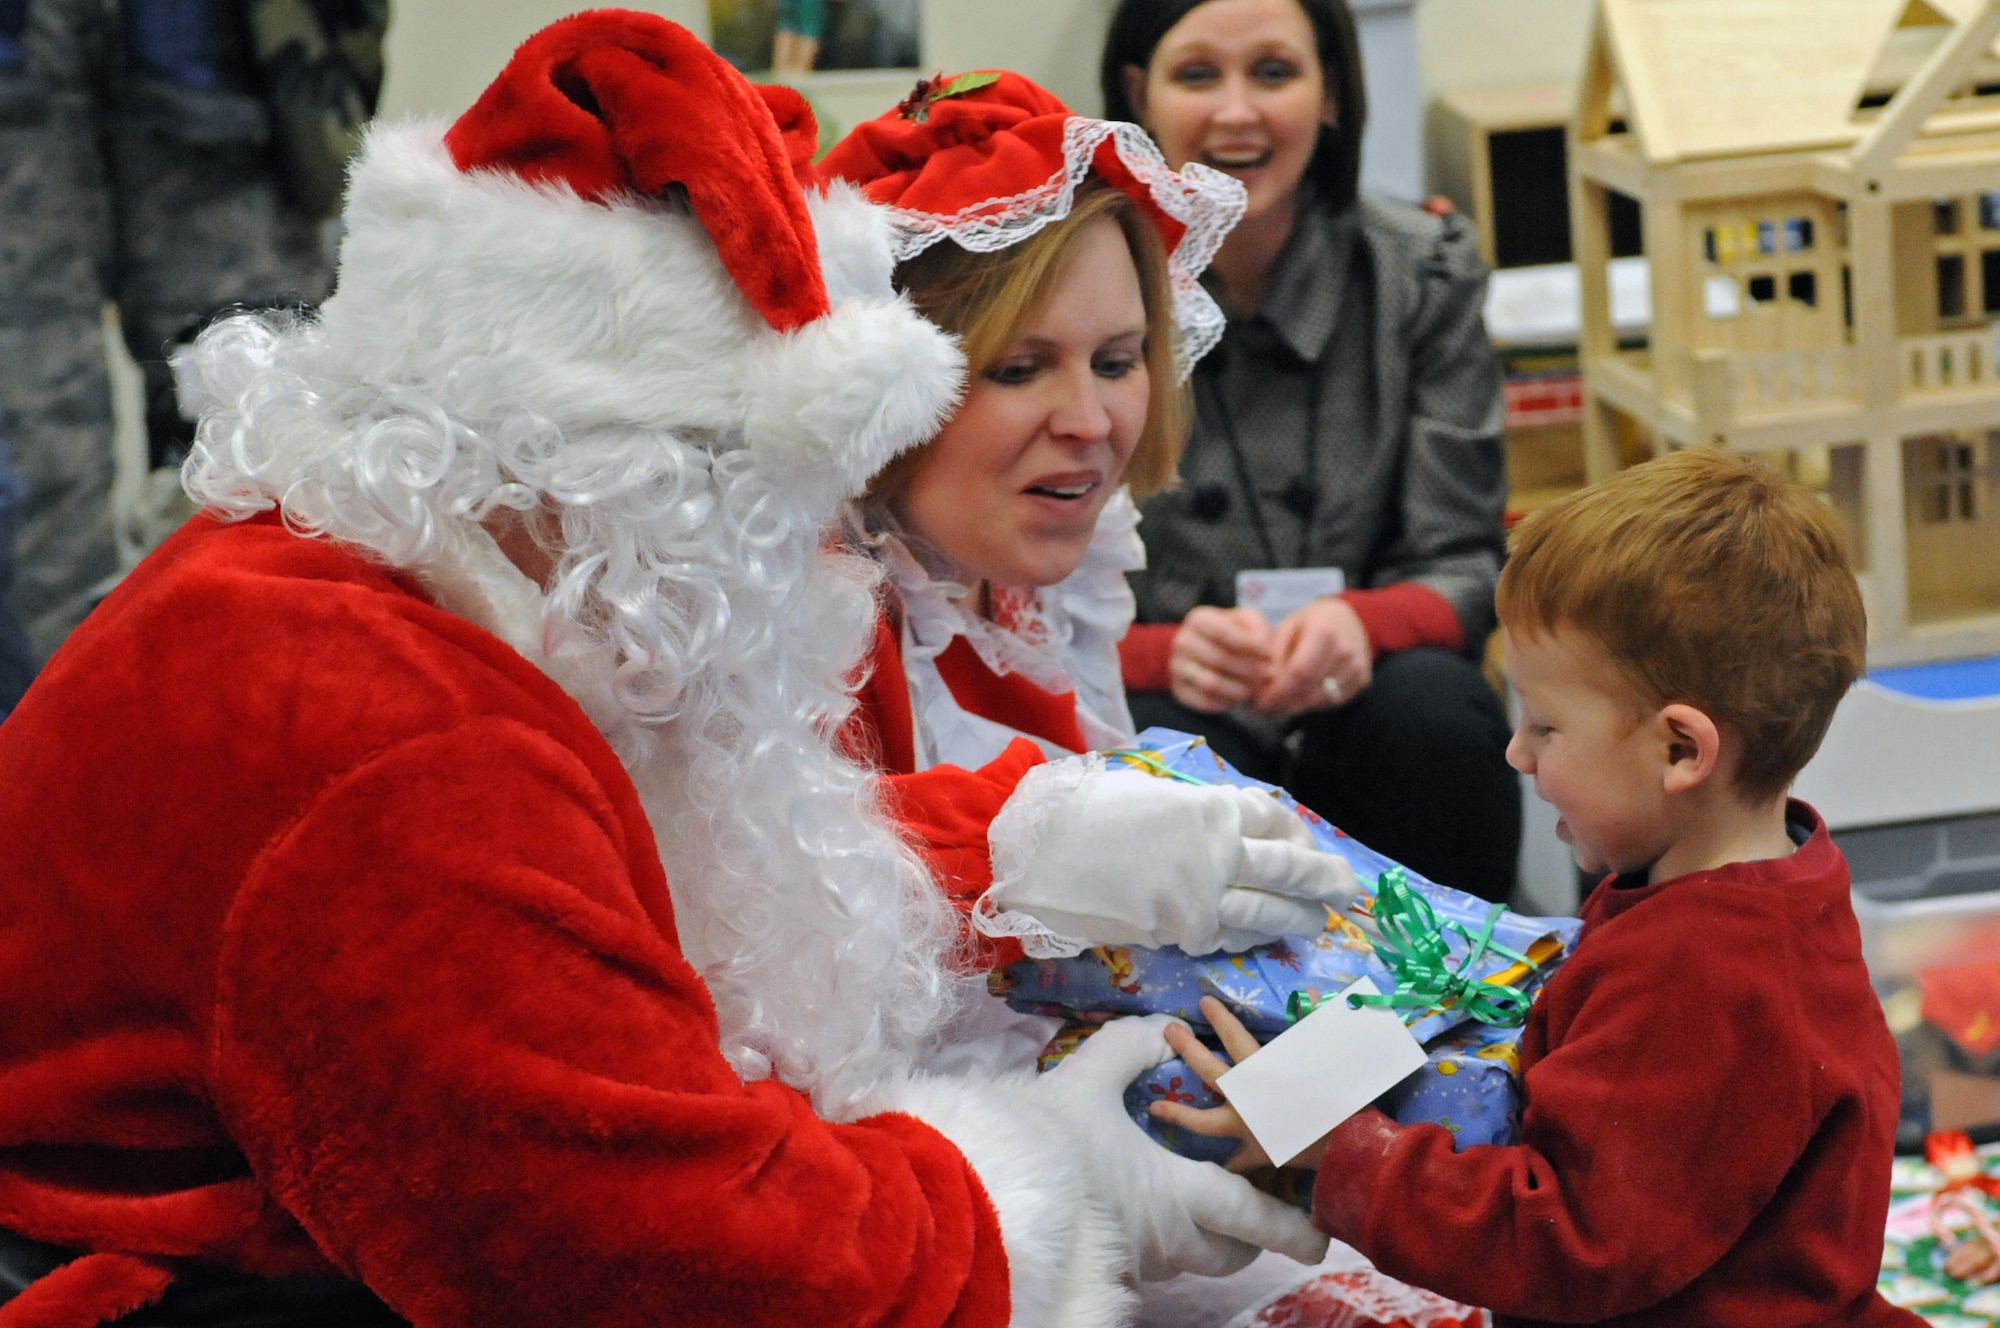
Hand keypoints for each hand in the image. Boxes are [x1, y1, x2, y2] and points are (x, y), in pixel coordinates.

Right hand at [982, 760, 1365, 955]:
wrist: (1042, 850)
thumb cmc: (1087, 812)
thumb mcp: (1152, 794)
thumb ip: (1194, 811)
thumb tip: (1223, 827)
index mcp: (1211, 807)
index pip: (1274, 820)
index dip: (1298, 833)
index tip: (1306, 842)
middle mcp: (1218, 851)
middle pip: (1288, 868)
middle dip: (1322, 880)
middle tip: (1345, 890)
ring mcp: (1204, 895)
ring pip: (1269, 911)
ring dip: (1298, 918)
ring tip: (1316, 922)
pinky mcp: (1183, 930)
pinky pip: (1229, 937)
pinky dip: (1249, 938)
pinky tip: (1260, 938)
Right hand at [1035, 1014, 1328, 1278]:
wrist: (987, 1194)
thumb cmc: (1047, 1138)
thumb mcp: (1090, 1078)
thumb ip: (1129, 1049)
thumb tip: (1159, 1028)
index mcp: (1180, 1195)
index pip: (1255, 1218)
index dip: (1292, 1227)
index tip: (1321, 1237)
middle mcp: (1169, 1237)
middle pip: (1232, 1252)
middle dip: (1253, 1234)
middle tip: (1259, 1206)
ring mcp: (1138, 1258)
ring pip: (1194, 1258)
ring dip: (1209, 1235)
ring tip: (1200, 1201)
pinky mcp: (1108, 1264)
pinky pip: (1154, 1258)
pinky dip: (1166, 1237)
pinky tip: (1142, 1209)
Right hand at [1169, 607, 1273, 712]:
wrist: (1203, 650)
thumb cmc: (1232, 633)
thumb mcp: (1246, 620)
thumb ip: (1257, 628)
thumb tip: (1262, 649)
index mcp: (1198, 619)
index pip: (1224, 633)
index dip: (1250, 646)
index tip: (1270, 655)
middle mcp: (1182, 641)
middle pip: (1219, 659)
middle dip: (1249, 670)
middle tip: (1268, 676)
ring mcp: (1177, 666)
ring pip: (1210, 683)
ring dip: (1239, 690)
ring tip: (1256, 689)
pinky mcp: (1178, 689)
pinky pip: (1202, 701)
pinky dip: (1225, 703)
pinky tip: (1239, 699)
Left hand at [1252, 597, 1370, 719]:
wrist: (1349, 619)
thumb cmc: (1312, 623)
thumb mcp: (1287, 627)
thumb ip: (1274, 654)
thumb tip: (1260, 685)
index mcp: (1324, 632)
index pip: (1300, 671)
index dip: (1278, 692)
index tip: (1260, 702)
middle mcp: (1345, 651)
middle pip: (1310, 690)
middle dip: (1282, 705)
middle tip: (1261, 711)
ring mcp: (1357, 667)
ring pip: (1320, 701)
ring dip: (1294, 708)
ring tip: (1273, 708)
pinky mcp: (1362, 680)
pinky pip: (1332, 702)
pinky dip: (1310, 705)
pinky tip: (1294, 702)